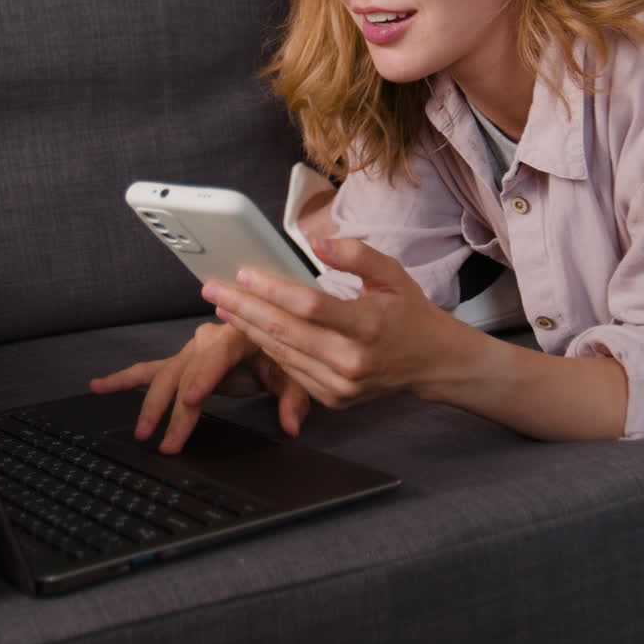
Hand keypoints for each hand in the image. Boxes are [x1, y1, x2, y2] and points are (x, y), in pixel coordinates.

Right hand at [90, 320, 309, 453]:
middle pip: (186, 371)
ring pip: (166, 373)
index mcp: (240, 333)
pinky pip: (152, 368)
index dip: (203, 378)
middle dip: (174, 407)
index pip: (217, 355)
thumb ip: (294, 398)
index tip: (191, 401)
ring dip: (150, 403)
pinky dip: (125, 378)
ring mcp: (194, 348)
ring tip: (141, 431)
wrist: (279, 333)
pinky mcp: (184, 360)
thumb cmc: (287, 352)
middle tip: (166, 441)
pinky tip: (99, 386)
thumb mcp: (297, 374)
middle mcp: (211, 337)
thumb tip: (291, 426)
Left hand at [200, 235, 471, 410]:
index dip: (272, 290)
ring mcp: (341, 386)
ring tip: (222, 306)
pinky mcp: (333, 399)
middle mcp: (352, 360)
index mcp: (368, 325)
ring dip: (248, 329)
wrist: (431, 362)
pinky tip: (250, 329)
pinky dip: (268, 349)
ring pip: (282, 354)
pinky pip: (291, 370)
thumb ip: (356, 254)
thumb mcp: (392, 273)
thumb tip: (316, 243)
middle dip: (243, 309)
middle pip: (285, 332)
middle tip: (212, 289)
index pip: (309, 306)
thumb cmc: (408, 311)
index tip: (243, 273)